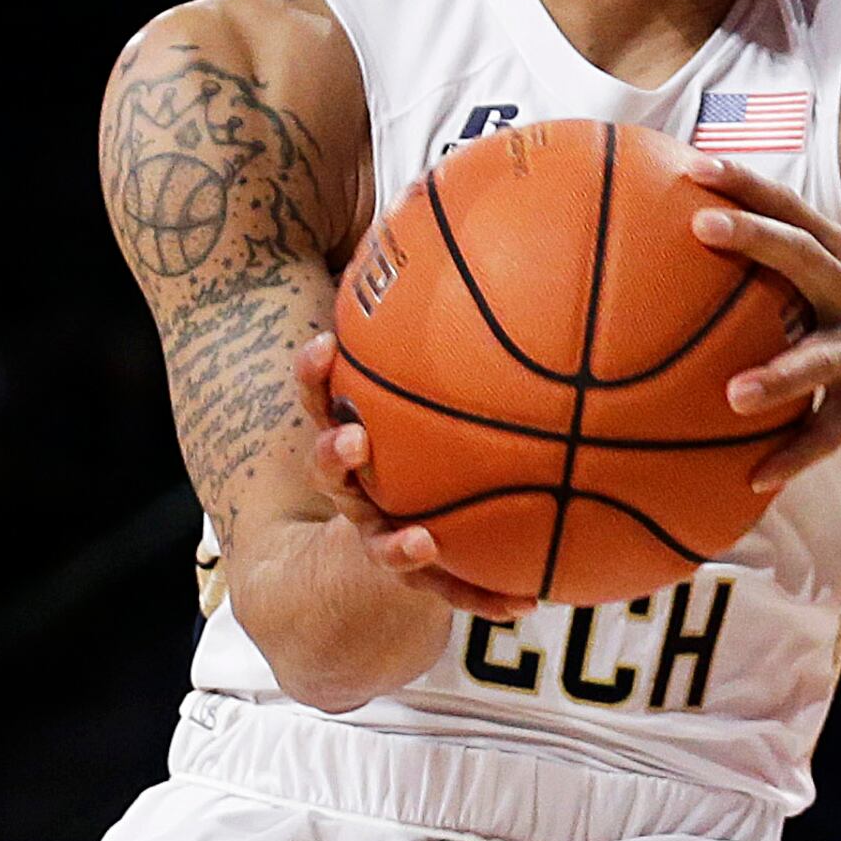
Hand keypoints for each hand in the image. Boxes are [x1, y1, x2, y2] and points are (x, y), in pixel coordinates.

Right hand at [293, 335, 532, 619]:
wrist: (403, 536)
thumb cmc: (421, 433)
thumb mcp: (421, 380)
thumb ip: (429, 323)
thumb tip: (455, 235)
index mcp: (349, 434)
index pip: (318, 399)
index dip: (312, 376)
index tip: (322, 348)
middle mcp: (356, 488)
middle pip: (330, 474)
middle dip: (334, 459)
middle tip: (351, 442)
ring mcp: (383, 533)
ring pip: (380, 543)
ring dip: (397, 544)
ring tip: (421, 540)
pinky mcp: (425, 575)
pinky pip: (452, 588)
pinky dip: (485, 595)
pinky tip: (527, 605)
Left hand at [681, 154, 840, 490]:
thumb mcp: (817, 280)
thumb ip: (763, 264)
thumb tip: (660, 247)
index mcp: (837, 253)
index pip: (790, 206)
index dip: (746, 181)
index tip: (694, 165)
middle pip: (806, 255)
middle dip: (756, 236)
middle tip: (701, 226)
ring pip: (822, 359)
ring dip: (779, 375)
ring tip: (732, 395)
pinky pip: (832, 429)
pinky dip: (796, 453)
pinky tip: (755, 476)